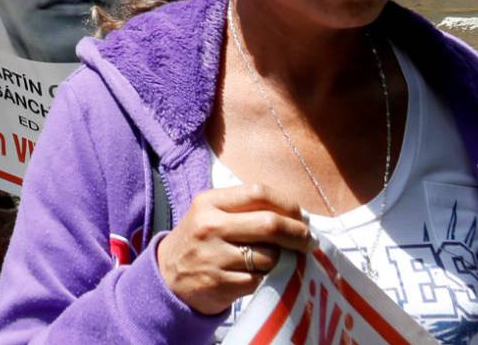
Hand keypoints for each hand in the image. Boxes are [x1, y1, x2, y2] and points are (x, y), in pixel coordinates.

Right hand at [156, 184, 312, 316]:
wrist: (168, 276)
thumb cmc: (200, 240)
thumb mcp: (211, 214)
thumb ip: (245, 209)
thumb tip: (297, 216)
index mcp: (209, 203)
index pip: (258, 192)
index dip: (287, 204)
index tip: (302, 217)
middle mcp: (210, 227)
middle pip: (269, 225)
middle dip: (297, 234)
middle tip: (309, 241)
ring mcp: (215, 257)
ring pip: (269, 256)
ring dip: (282, 260)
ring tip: (277, 260)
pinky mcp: (221, 284)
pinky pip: (260, 280)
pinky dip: (267, 279)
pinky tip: (260, 275)